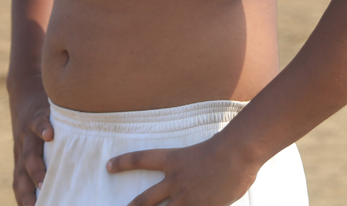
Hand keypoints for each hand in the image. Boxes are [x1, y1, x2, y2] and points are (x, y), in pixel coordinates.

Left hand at [10, 86, 52, 205]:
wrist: (23, 87)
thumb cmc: (36, 119)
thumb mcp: (35, 141)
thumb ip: (45, 158)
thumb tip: (63, 176)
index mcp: (21, 157)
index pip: (19, 184)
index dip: (23, 199)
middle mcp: (22, 148)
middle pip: (22, 174)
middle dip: (28, 192)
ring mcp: (27, 133)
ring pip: (29, 153)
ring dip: (36, 168)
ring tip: (43, 180)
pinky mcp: (36, 114)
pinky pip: (38, 123)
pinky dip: (43, 129)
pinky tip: (50, 135)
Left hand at [107, 134, 258, 205]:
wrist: (237, 153)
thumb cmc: (228, 146)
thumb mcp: (207, 150)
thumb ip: (199, 167)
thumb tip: (203, 180)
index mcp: (174, 160)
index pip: (142, 159)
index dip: (123, 163)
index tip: (109, 165)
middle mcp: (175, 182)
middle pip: (145, 200)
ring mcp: (186, 198)